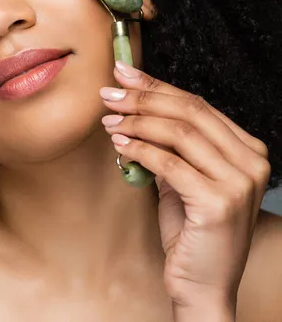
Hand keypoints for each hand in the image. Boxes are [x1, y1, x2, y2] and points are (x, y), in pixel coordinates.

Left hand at [100, 60, 270, 311]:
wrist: (203, 286)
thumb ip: (170, 144)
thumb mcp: (183, 177)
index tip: (125, 74)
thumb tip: (132, 102)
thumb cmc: (191, 230)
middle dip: (143, 97)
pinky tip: (120, 144)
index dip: (158, 86)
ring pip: (179, 133)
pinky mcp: (219, 203)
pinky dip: (140, 149)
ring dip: (137, 122)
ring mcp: (239, 183)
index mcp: (248, 150)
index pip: (198, 105)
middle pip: (190, 112)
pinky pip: (169, 163)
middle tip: (109, 92)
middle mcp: (251, 162)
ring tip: (109, 119)